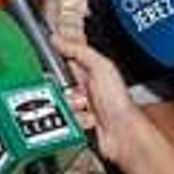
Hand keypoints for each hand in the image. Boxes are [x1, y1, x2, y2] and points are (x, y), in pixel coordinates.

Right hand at [52, 35, 148, 166]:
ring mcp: (78, 106)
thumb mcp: (101, 67)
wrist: (123, 135)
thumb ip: (79, 50)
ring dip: (68, 105)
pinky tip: (84, 118)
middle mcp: (82, 87)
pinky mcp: (73, 123)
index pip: (63, 58)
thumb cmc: (119, 102)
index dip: (54, 58)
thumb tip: (57, 38)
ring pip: (56, 101)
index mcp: (88, 70)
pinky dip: (70, 119)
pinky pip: (59, 119)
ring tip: (83, 107)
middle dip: (61, 87)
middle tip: (75, 90)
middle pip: (55, 81)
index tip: (50, 61)